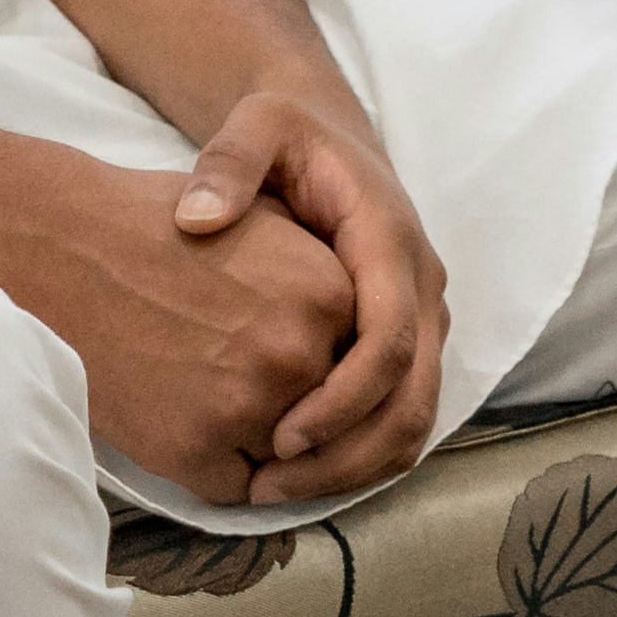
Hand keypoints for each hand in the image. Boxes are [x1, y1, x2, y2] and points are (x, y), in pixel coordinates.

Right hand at [0, 139, 363, 507]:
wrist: (55, 247)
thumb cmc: (150, 227)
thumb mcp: (258, 222)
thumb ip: (319, 278)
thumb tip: (356, 336)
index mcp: (330, 294)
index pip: (353, 363)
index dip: (314, 361)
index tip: (273, 347)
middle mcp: (300, 354)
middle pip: (322, 412)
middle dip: (288, 404)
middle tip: (228, 370)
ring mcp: (249, 408)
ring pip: (282, 458)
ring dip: (251, 441)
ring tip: (198, 394)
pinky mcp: (195, 452)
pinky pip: (231, 488)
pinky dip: (208, 465)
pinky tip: (173, 417)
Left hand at [165, 83, 446, 508]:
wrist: (326, 131)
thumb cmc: (287, 134)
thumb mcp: (258, 124)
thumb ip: (229, 163)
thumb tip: (195, 218)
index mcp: (390, 241)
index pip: (388, 341)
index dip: (340, 400)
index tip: (279, 437)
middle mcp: (420, 287)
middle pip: (412, 400)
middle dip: (348, 456)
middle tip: (271, 486)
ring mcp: (420, 318)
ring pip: (413, 419)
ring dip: (354, 467)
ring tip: (275, 491)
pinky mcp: (405, 340)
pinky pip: (398, 413)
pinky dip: (357, 453)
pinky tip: (293, 470)